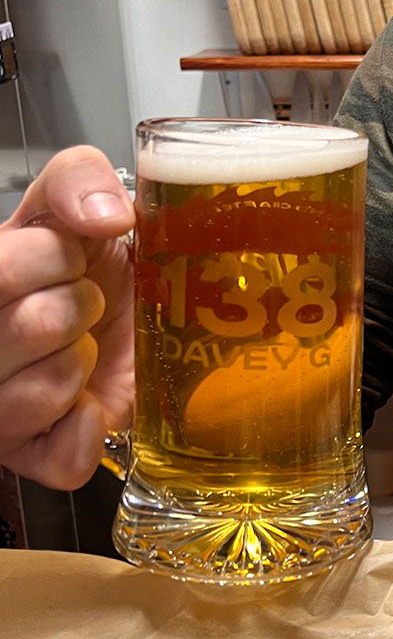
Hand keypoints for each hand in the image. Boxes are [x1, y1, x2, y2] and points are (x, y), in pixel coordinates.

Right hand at [0, 147, 134, 488]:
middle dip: (77, 308)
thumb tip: (105, 213)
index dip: (55, 259)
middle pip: (27, 328)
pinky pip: (61, 458)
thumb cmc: (94, 271)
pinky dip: (87, 433)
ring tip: (81, 352)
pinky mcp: (32, 457)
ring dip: (81, 367)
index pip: (2, 271)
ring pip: (39, 394)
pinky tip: (89, 405)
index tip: (72, 257)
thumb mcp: (83, 206)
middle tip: (84, 306)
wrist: (134, 325)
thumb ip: (78, 179)